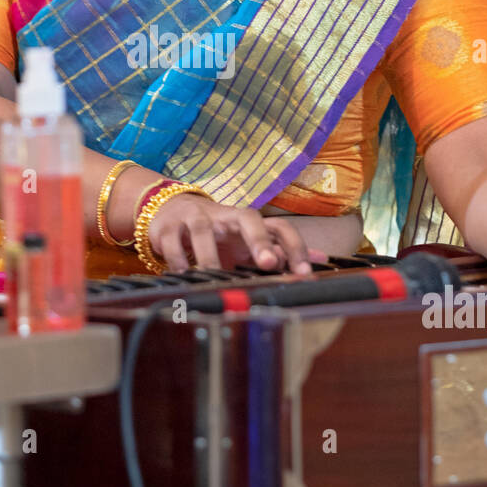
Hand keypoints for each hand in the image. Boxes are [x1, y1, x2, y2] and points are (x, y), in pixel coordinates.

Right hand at [147, 194, 312, 274]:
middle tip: (267, 263)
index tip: (304, 271)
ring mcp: (194, 218)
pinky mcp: (167, 227)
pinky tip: (184, 274)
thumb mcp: (245, 240)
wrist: (169, 210)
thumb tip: (320, 258)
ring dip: (208, 255)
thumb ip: (279, 249)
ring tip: (212, 276)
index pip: (279, 226)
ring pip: (202, 229)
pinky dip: (178, 259)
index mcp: (248, 221)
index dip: (294, 245)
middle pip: (247, 218)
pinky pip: (171, 241)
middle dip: (258, 239)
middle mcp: (224, 216)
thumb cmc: (217, 231)